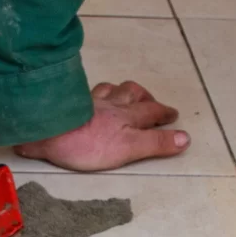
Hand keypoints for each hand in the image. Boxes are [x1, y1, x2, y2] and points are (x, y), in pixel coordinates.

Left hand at [13, 81, 189, 171]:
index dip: (163, 113)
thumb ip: (156, 143)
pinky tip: (87, 94)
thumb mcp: (129, 148)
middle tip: (151, 101)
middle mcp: (109, 104)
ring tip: (124, 94)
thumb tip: (186, 138)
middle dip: (145, 97)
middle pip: (131, 93)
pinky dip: (91, 91)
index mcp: (126, 116)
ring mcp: (88, 101)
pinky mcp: (68, 104)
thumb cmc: (88, 143)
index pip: (150, 112)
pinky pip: (83, 91)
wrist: (49, 131)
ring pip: (108, 89)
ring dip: (120, 90)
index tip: (173, 115)